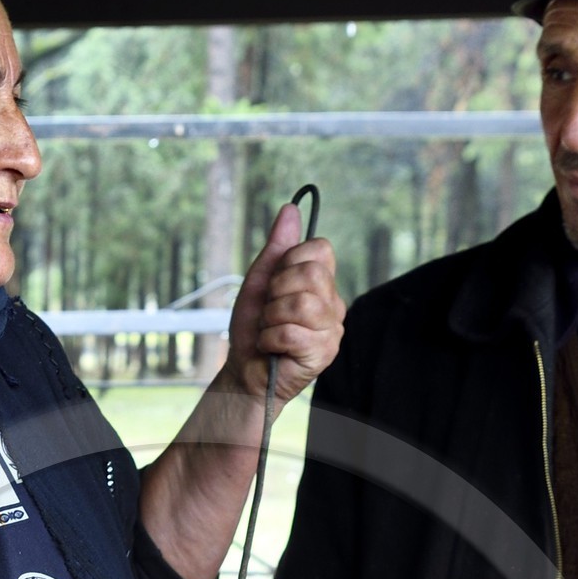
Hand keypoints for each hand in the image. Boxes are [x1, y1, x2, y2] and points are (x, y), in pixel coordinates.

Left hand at [221, 201, 344, 406]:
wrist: (244, 370)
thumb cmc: (254, 328)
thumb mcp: (260, 280)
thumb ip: (277, 246)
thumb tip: (290, 208)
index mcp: (322, 283)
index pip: (321, 249)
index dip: (291, 260)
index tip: (276, 282)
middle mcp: (333, 304)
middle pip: (313, 274)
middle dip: (278, 290)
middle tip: (270, 310)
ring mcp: (332, 330)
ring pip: (302, 304)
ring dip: (272, 317)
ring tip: (269, 329)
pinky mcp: (323, 353)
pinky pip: (291, 332)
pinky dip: (270, 339)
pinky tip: (271, 347)